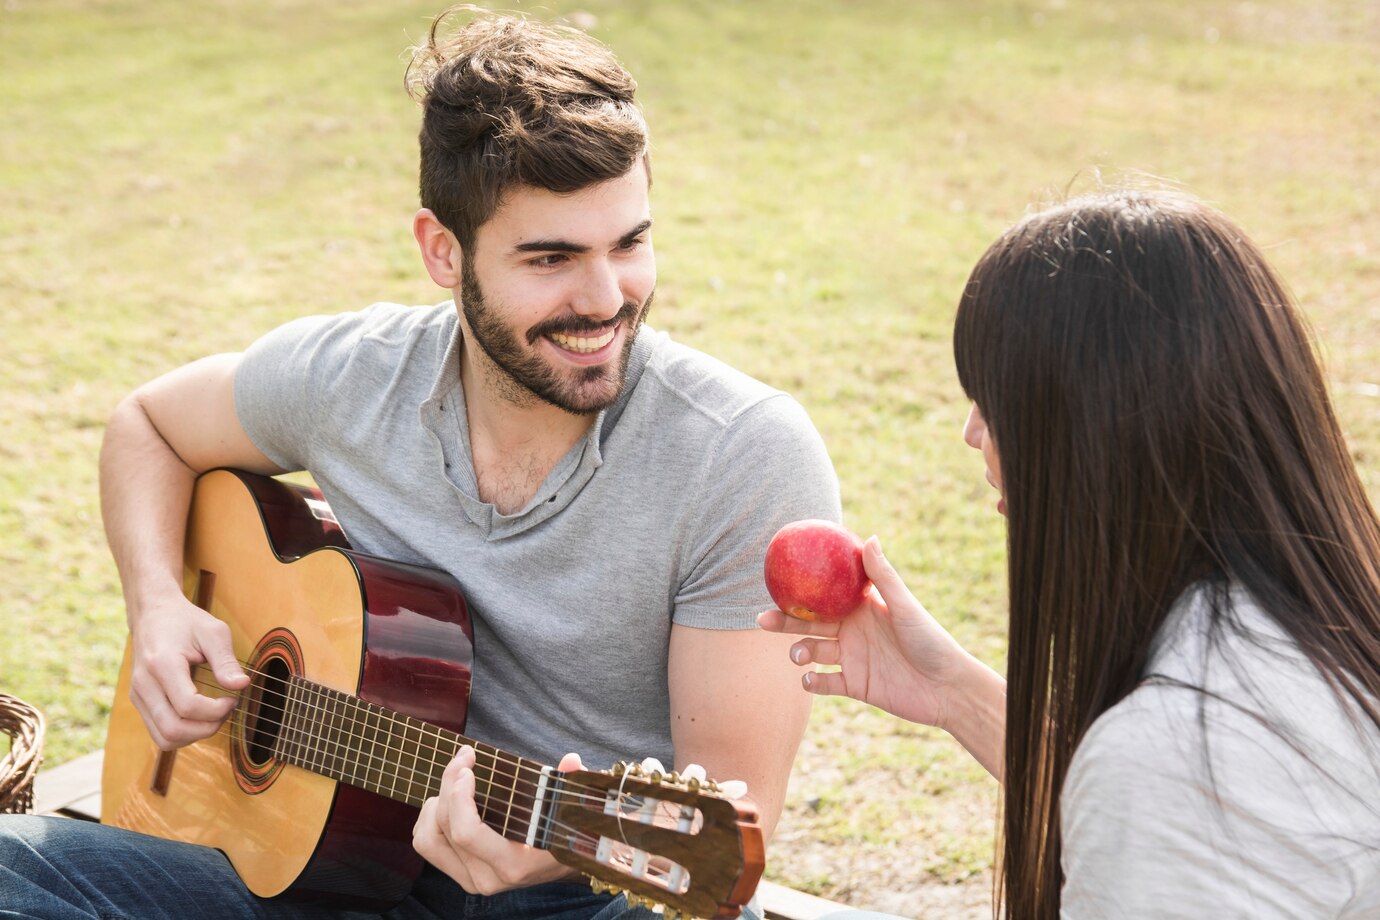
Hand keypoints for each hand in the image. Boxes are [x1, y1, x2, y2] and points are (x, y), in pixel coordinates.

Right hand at [128, 595, 248, 749]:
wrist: (153, 614)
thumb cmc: (185, 621)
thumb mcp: (213, 631)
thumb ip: (226, 660)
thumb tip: (242, 685)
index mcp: (162, 664)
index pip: (188, 706)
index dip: (216, 711)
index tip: (233, 699)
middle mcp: (144, 684)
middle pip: (173, 729)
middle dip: (207, 728)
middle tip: (226, 710)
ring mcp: (138, 696)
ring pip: (164, 738)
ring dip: (194, 735)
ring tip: (214, 715)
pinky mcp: (139, 702)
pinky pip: (159, 733)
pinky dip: (182, 734)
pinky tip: (199, 718)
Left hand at [414, 746, 583, 893]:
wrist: (570, 864)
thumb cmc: (571, 830)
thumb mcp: (576, 806)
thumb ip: (573, 784)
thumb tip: (572, 760)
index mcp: (514, 864)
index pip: (467, 833)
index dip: (458, 796)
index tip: (468, 766)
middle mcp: (488, 878)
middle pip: (444, 828)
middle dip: (448, 784)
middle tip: (465, 757)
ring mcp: (472, 880)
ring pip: (428, 839)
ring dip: (435, 803)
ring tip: (455, 780)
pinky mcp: (462, 875)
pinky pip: (428, 846)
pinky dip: (428, 819)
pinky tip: (447, 799)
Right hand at [757, 536, 980, 732]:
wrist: (947, 687)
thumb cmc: (931, 641)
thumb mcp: (904, 607)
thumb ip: (883, 576)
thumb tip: (868, 536)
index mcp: (861, 608)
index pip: (824, 596)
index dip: (800, 591)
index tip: (776, 584)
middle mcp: (852, 631)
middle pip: (809, 624)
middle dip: (784, 622)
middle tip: (762, 620)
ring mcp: (851, 659)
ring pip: (812, 652)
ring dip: (799, 653)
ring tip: (799, 656)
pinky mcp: (855, 685)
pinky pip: (825, 683)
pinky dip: (812, 682)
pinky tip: (808, 680)